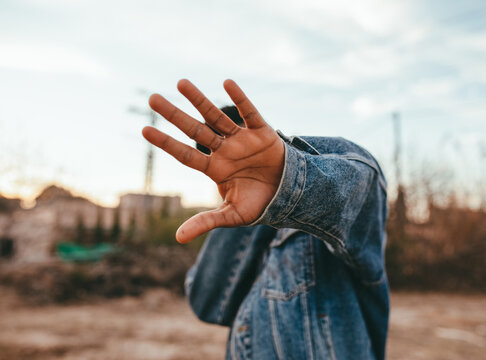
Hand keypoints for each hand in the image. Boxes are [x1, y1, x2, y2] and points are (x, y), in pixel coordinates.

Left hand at [142, 79, 284, 242]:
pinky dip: (241, 99)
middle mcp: (224, 150)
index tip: (145, 130)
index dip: (166, 142)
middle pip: (194, 129)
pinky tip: (227, 83)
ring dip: (199, 100)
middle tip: (152, 98)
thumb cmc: (258, 204)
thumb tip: (177, 238)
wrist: (289, 195)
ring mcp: (241, 139)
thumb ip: (206, 222)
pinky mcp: (262, 132)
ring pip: (216, 116)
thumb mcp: (232, 215)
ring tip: (181, 83)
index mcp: (215, 169)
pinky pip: (250, 112)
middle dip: (174, 115)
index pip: (185, 153)